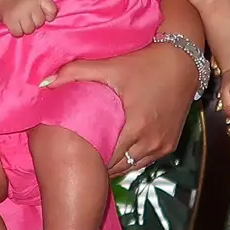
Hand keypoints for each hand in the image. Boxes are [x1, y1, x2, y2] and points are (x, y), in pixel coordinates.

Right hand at [0, 0, 56, 35]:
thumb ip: (45, 6)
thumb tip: (50, 19)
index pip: (52, 11)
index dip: (49, 15)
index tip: (42, 13)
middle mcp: (30, 4)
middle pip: (40, 23)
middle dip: (34, 21)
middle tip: (27, 15)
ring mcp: (20, 13)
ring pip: (29, 30)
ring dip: (25, 27)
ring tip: (20, 19)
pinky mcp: (10, 20)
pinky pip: (19, 33)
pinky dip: (16, 31)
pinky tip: (14, 24)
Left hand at [45, 40, 196, 176]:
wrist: (183, 61)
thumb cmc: (144, 63)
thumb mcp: (111, 65)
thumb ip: (76, 72)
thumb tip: (45, 83)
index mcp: (135, 126)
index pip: (105, 157)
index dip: (88, 158)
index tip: (72, 153)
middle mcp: (150, 141)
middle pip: (116, 166)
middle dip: (98, 163)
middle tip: (79, 156)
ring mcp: (161, 146)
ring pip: (131, 167)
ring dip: (114, 163)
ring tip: (95, 156)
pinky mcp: (169, 146)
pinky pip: (144, 161)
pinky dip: (130, 159)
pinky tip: (116, 151)